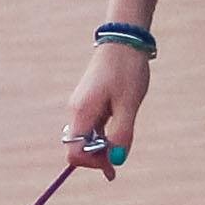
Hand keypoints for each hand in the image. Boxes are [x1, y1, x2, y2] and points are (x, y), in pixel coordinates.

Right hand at [61, 44, 147, 180]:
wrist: (123, 40)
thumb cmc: (127, 71)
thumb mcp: (129, 105)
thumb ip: (122, 133)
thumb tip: (116, 161)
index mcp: (82, 112)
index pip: (75, 152)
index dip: (92, 163)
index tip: (113, 163)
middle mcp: (76, 111)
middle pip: (78, 147)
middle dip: (98, 157)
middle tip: (122, 157)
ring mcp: (81, 105)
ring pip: (86, 137)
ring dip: (102, 145)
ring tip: (124, 140)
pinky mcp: (88, 101)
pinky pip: (91, 126)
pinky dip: (103, 134)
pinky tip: (119, 128)